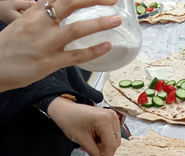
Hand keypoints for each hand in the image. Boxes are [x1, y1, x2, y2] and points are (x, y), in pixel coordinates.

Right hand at [0, 0, 121, 91]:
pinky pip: (77, 56)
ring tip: (116, 19)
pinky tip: (107, 46)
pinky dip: (94, 51)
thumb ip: (42, 14)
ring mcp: (46, 44)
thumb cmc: (10, 47)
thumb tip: (55, 7)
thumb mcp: (23, 23)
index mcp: (33, 13)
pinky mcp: (50, 62)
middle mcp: (40, 24)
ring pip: (76, 29)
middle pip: (69, 4)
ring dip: (99, 23)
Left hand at [48, 98, 120, 155]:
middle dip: (105, 154)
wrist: (64, 109)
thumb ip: (94, 154)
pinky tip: (94, 141)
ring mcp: (112, 117)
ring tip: (90, 146)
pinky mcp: (111, 119)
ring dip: (104, 147)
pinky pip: (112, 136)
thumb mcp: (81, 139)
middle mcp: (112, 117)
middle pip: (114, 144)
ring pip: (114, 141)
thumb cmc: (69, 119)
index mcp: (105, 120)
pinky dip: (104, 142)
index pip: (110, 145)